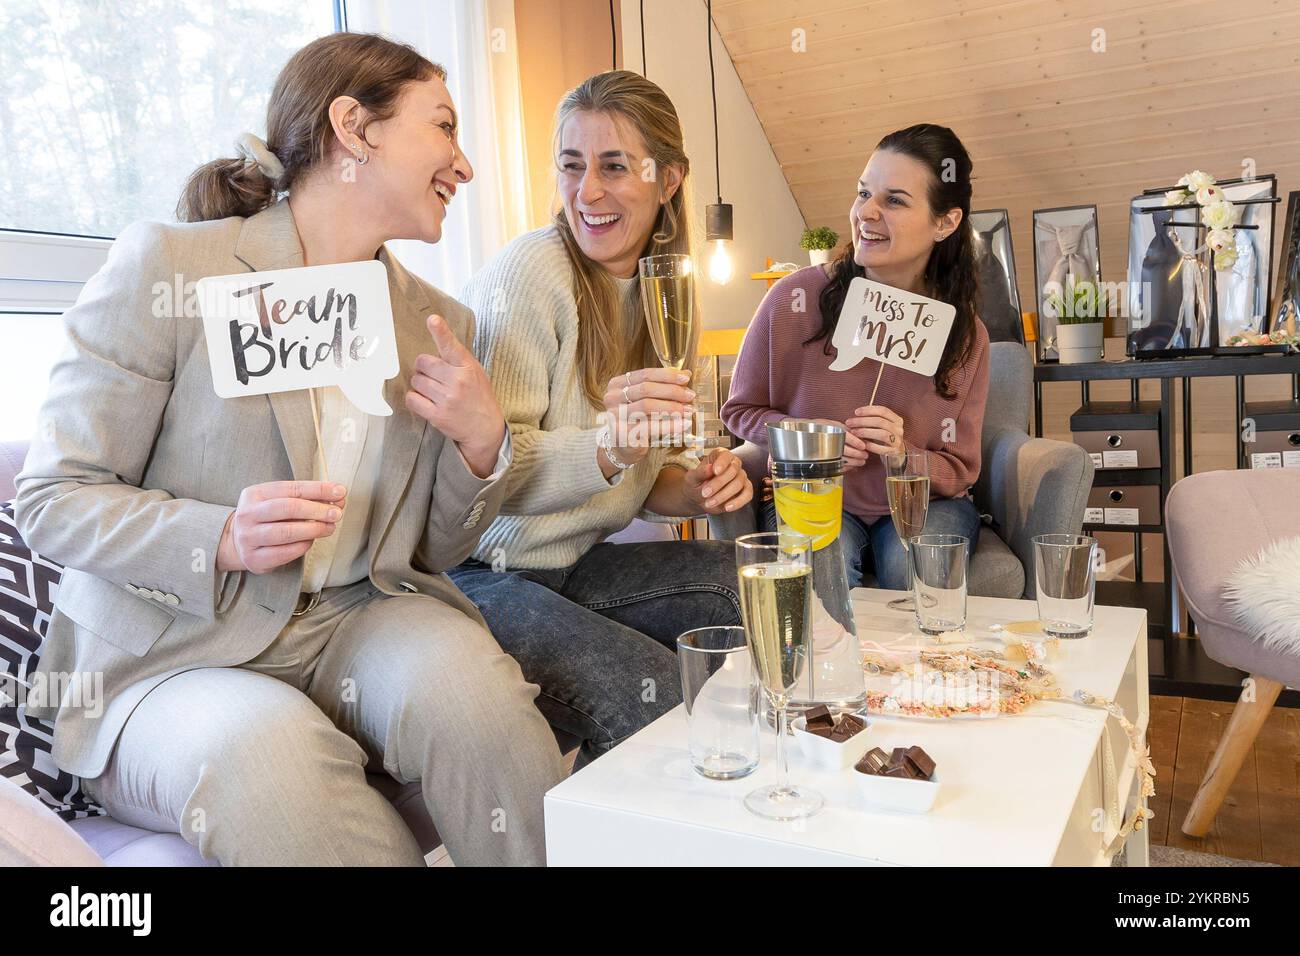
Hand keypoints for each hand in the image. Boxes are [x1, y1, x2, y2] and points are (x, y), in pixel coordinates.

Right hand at [216, 480, 346, 573]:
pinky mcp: (254, 558)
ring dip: (314, 529)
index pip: (292, 488)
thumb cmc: (267, 518)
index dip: (318, 489)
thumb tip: (338, 496)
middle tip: (337, 513)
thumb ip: (306, 497)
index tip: (340, 492)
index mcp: (254, 494)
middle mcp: (248, 514)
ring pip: (287, 532)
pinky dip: (303, 545)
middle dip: (317, 510)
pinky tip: (312, 541)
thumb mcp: (279, 501)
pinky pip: (285, 552)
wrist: (237, 542)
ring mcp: (248, 537)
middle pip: (288, 508)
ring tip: (330, 527)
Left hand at [406, 314, 505, 477]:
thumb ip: (457, 359)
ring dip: (420, 384)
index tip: (433, 320)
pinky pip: (412, 399)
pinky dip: (415, 398)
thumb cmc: (479, 396)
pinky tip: (425, 400)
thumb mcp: (476, 372)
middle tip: (433, 376)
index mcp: (467, 367)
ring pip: (416, 380)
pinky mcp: (437, 415)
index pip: (451, 346)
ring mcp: (446, 399)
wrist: (485, 428)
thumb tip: (436, 343)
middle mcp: (457, 381)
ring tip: (433, 391)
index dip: (441, 332)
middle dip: (423, 368)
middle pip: (423, 363)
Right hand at [601, 367, 695, 464]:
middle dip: (671, 391)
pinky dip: (669, 425)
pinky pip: (650, 427)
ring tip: (689, 410)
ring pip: (647, 406)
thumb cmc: (637, 419)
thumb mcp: (647, 399)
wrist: (623, 446)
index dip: (667, 375)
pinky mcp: (623, 433)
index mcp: (617, 384)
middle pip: (646, 389)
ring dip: (671, 407)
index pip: (645, 374)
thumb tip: (686, 374)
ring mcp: (615, 416)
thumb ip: (663, 385)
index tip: (686, 378)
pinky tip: (683, 424)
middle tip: (690, 395)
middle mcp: (612, 398)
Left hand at [682, 448, 752, 514]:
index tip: (715, 471)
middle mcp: (733, 464)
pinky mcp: (745, 490)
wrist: (698, 497)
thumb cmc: (696, 484)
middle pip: (733, 471)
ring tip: (709, 503)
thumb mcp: (691, 478)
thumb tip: (709, 468)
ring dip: (724, 495)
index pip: (726, 456)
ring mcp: (741, 476)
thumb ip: (699, 473)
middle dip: (718, 483)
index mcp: (720, 455)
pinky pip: (747, 495)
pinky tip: (727, 507)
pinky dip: (738, 502)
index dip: (722, 463)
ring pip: (739, 483)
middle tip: (705, 493)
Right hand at [809, 418, 869, 469]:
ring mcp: (824, 451)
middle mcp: (826, 440)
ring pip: (840, 459)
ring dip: (853, 462)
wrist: (804, 433)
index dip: (855, 442)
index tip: (863, 446)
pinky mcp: (823, 460)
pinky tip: (851, 466)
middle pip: (844, 449)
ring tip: (861, 461)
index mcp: (830, 430)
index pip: (845, 436)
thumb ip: (846, 430)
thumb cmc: (821, 427)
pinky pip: (835, 465)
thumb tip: (861, 437)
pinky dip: (845, 467)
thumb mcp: (834, 424)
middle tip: (865, 455)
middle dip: (856, 454)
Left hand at [844, 405, 904, 457]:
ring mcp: (898, 441)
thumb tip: (857, 415)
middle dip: (863, 421)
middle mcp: (899, 429)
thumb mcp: (883, 426)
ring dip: (865, 432)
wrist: (897, 454)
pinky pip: (881, 448)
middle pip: (880, 422)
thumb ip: (873, 419)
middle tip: (850, 423)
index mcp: (897, 419)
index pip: (883, 411)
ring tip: (854, 432)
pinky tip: (861, 443)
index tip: (856, 412)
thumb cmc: (885, 438)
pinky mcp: (894, 452)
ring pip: (882, 434)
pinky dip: (870, 445)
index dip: (869, 410)